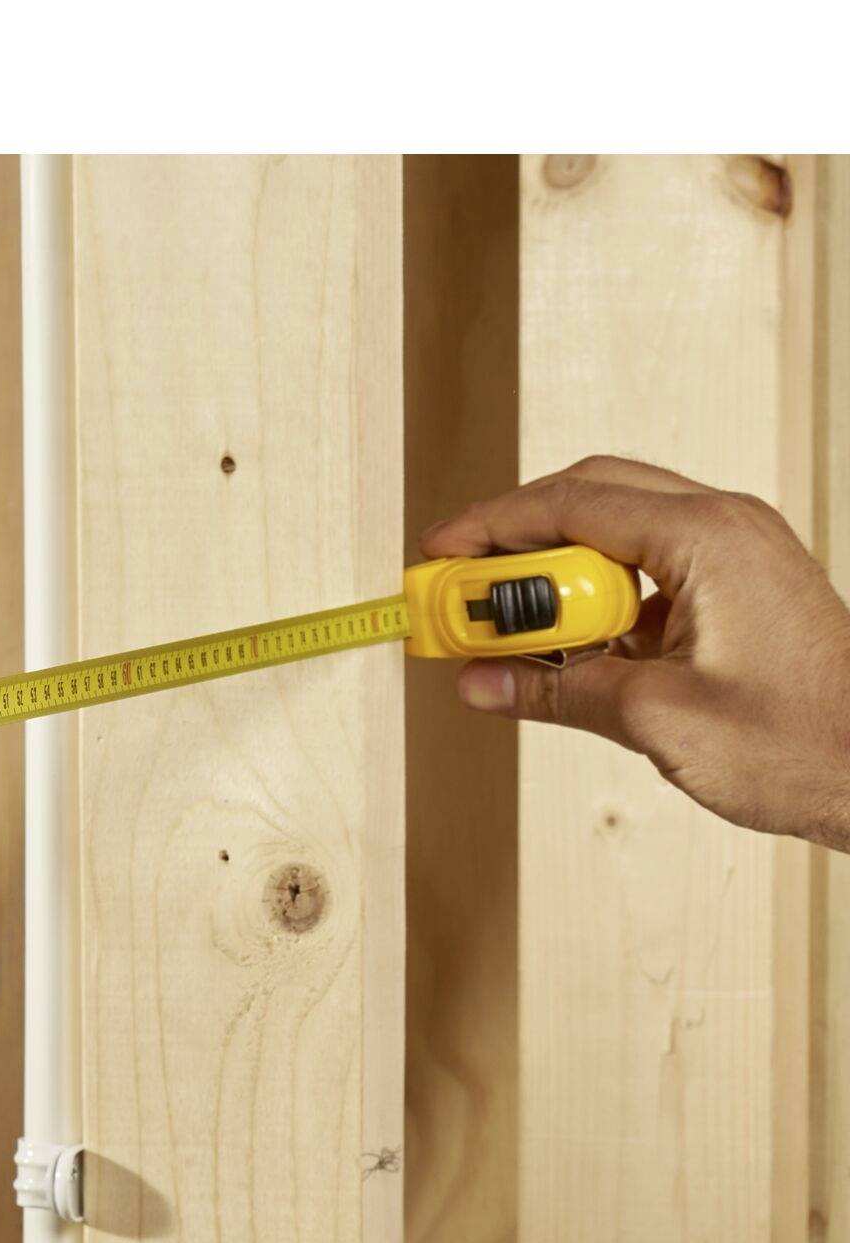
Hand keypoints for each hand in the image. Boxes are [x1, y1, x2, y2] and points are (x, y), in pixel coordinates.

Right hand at [421, 455, 849, 849]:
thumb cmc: (804, 744)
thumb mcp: (653, 719)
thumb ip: (556, 690)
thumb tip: (481, 682)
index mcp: (708, 538)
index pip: (571, 502)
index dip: (490, 527)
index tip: (438, 555)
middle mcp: (724, 528)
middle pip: (590, 498)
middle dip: (514, 539)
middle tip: (458, 583)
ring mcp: (735, 555)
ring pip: (616, 533)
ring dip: (553, 574)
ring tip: (503, 626)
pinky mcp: (736, 590)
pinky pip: (646, 571)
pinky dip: (594, 600)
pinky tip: (566, 650)